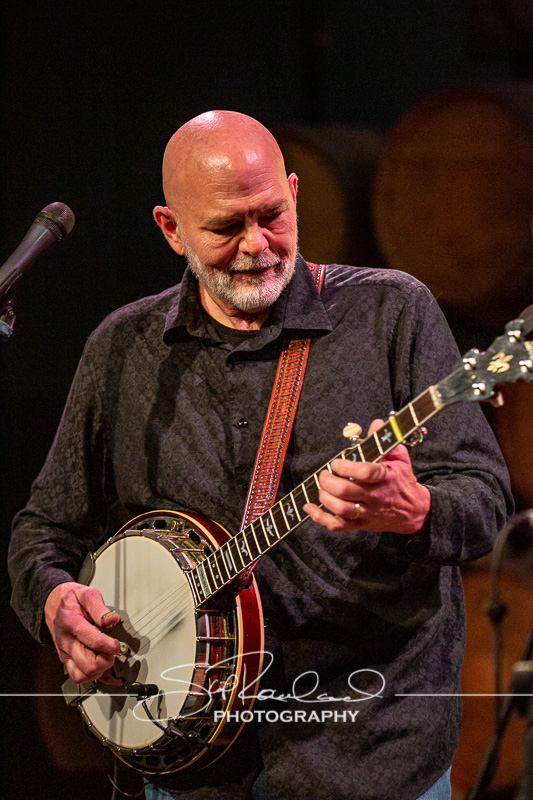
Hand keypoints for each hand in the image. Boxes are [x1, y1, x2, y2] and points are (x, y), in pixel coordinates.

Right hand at [44, 582, 122, 684]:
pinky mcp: (68, 659)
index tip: (116, 644)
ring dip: (99, 671)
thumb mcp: (86, 594)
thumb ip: (99, 607)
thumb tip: (112, 619)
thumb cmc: (70, 600)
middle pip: (86, 664)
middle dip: (106, 661)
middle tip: (114, 651)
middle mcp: (66, 642)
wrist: (52, 605)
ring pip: (81, 675)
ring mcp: (66, 653)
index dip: (108, 645)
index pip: (90, 640)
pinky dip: (97, 678)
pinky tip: (110, 674)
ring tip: (108, 659)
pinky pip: (80, 676)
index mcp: (71, 623)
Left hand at [303, 419, 430, 533]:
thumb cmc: (402, 481)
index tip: (337, 463)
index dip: (347, 468)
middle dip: (329, 482)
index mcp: (385, 477)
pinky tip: (309, 508)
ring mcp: (368, 512)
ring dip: (325, 498)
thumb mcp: (399, 457)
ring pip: (341, 509)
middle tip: (324, 475)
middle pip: (346, 491)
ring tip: (322, 488)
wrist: (414, 512)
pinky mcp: (361, 524)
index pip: (365, 473)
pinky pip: (338, 526)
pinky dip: (321, 518)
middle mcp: (375, 496)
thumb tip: (375, 424)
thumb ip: (385, 440)